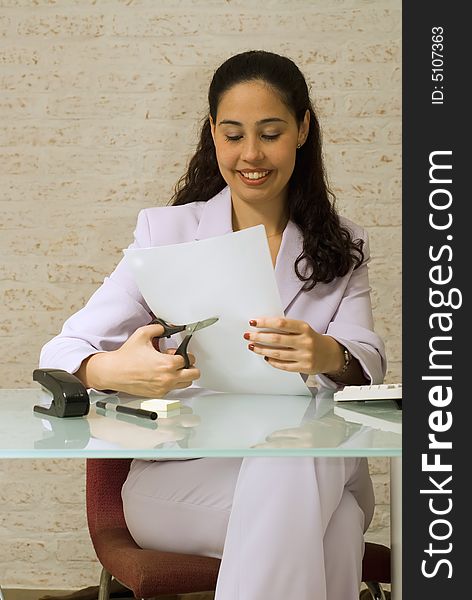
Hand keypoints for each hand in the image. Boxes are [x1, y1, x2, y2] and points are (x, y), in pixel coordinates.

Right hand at [79, 323, 199, 397]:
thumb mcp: (142, 334)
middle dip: (190, 366)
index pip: (190, 359)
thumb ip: (158, 328)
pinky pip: (173, 389)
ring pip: (186, 384)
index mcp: (167, 364)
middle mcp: (168, 378)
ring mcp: (163, 388)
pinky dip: (172, 382)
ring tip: (171, 368)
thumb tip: (166, 327)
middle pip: (194, 374)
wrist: (113, 372)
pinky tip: (161, 375)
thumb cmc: (126, 356)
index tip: (177, 352)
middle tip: (181, 361)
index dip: (184, 353)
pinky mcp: (158, 394)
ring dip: (183, 375)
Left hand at [243, 317, 343, 375]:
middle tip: (248, 335)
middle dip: (259, 337)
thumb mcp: (303, 328)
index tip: (253, 322)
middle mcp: (305, 341)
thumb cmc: (311, 338)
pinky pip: (283, 365)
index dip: (265, 322)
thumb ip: (286, 328)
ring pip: (277, 353)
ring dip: (262, 350)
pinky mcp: (304, 368)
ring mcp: (305, 356)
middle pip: (276, 339)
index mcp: (304, 328)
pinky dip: (272, 361)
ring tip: (252, 346)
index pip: (281, 324)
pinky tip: (265, 357)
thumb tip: (262, 326)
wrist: (330, 354)